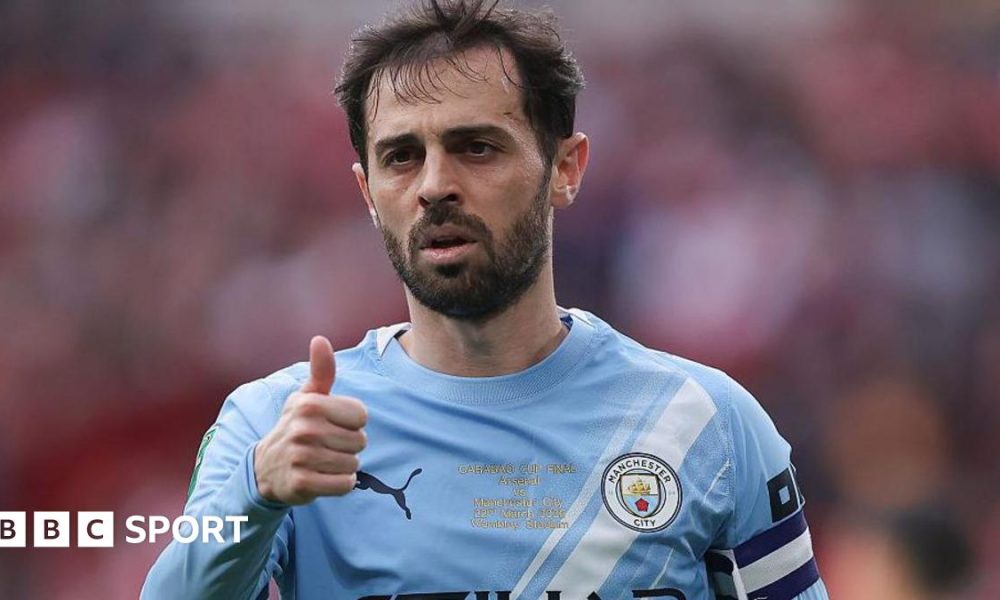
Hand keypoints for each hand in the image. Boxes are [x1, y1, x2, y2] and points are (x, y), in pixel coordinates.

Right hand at [254, 336, 366, 504]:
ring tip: (321, 461)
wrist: (265, 468)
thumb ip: (321, 371)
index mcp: (309, 404)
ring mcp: (301, 457)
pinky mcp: (302, 483)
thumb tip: (320, 339)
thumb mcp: (306, 397)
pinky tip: (322, 477)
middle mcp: (304, 428)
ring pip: (353, 464)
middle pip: (360, 441)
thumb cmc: (296, 426)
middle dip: (348, 447)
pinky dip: (340, 484)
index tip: (332, 425)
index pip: (362, 416)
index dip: (352, 423)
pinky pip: (345, 485)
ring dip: (343, 466)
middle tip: (324, 446)